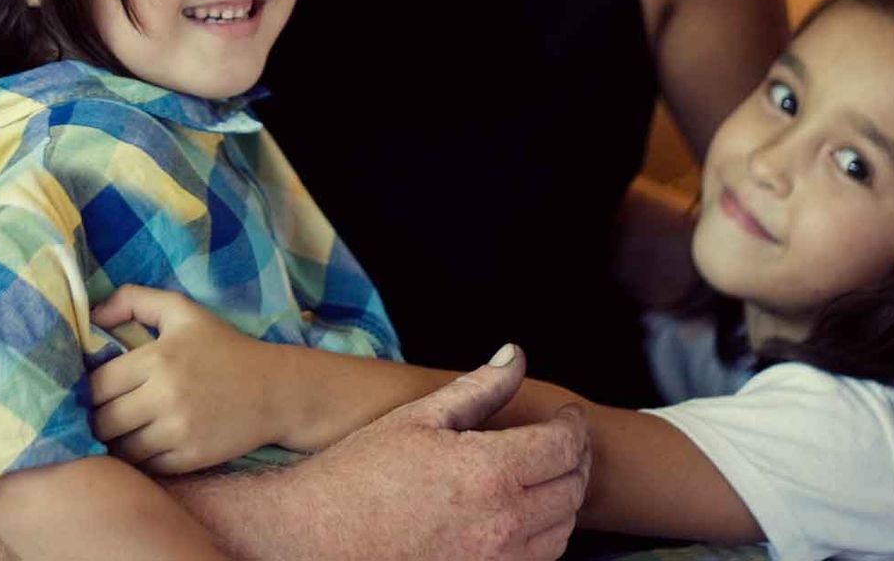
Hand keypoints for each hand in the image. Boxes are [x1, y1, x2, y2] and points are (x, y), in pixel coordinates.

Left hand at [90, 285, 286, 474]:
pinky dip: (140, 459)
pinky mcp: (190, 457)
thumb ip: (134, 300)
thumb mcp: (182, 311)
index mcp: (158, 358)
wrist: (275, 390)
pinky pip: (145, 467)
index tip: (94, 390)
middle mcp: (165, 396)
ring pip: (121, 449)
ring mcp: (178, 431)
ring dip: (115, 442)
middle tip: (103, 414)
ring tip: (121, 431)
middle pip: (102, 422)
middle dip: (97, 420)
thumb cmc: (223, 348)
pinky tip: (145, 444)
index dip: (88, 390)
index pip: (97, 385)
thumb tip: (93, 314)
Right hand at [224, 346, 591, 560]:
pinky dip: (541, 537)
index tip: (568, 416)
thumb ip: (478, 388)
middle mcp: (502, 522)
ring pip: (561, 532)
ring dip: (564, 501)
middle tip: (563, 442)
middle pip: (571, 489)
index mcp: (489, 470)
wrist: (317, 535)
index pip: (564, 446)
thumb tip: (515, 356)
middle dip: (576, 460)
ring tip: (546, 477)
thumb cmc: (360, 472)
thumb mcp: (419, 417)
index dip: (574, 426)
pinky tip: (521, 516)